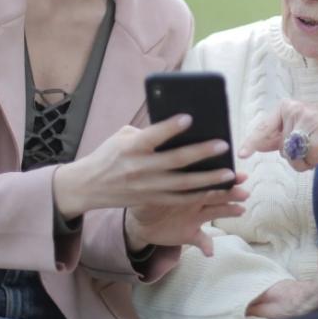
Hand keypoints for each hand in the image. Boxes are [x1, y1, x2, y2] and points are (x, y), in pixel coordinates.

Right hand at [53, 114, 248, 249]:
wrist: (88, 187)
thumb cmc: (109, 154)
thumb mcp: (122, 137)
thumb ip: (148, 132)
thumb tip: (178, 127)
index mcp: (131, 147)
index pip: (153, 136)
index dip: (170, 127)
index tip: (189, 118)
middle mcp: (140, 168)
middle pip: (175, 161)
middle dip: (201, 153)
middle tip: (223, 145)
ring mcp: (147, 187)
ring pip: (183, 184)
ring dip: (208, 179)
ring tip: (229, 173)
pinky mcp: (152, 200)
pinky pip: (180, 199)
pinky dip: (199, 195)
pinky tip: (216, 189)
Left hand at [124, 174, 248, 255]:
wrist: (140, 220)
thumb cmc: (147, 197)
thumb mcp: (149, 188)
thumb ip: (157, 183)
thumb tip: (157, 171)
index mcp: (188, 187)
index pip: (207, 179)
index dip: (222, 177)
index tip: (237, 175)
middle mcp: (196, 200)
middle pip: (217, 194)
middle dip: (232, 192)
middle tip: (245, 192)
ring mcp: (195, 216)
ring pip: (215, 212)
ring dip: (229, 211)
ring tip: (241, 209)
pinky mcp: (190, 233)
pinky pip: (202, 240)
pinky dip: (207, 246)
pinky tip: (210, 252)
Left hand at [239, 99, 317, 172]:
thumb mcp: (299, 132)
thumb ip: (279, 136)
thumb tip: (256, 144)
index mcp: (286, 108)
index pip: (264, 127)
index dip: (252, 141)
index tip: (242, 154)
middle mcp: (295, 108)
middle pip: (282, 147)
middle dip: (294, 157)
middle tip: (308, 151)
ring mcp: (308, 116)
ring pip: (294, 153)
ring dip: (304, 161)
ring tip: (315, 153)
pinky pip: (308, 155)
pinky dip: (314, 160)